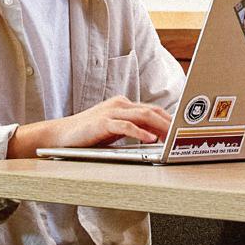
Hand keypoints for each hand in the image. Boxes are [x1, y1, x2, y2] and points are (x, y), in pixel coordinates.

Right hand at [11, 95, 172, 156]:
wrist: (59, 135)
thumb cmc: (87, 135)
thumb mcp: (115, 131)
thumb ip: (133, 130)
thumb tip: (156, 138)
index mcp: (123, 105)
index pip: (152, 110)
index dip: (169, 119)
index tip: (183, 129)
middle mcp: (119, 104)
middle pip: (151, 111)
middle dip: (170, 122)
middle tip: (185, 134)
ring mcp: (110, 112)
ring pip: (142, 115)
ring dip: (160, 126)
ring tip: (174, 136)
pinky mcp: (102, 122)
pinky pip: (125, 126)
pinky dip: (140, 132)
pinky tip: (150, 140)